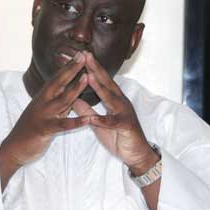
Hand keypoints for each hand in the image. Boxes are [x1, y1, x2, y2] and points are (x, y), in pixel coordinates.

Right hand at [0, 52, 89, 181]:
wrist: (14, 148)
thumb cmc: (30, 130)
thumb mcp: (46, 113)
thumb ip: (59, 103)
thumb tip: (72, 92)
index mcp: (43, 97)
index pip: (57, 78)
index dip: (69, 66)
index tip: (80, 54)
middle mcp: (42, 102)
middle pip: (59, 83)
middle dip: (72, 69)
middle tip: (84, 56)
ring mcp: (43, 115)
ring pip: (62, 100)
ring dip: (76, 88)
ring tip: (88, 78)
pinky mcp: (45, 129)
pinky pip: (62, 125)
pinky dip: (76, 122)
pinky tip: (88, 119)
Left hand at [72, 51, 158, 175]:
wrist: (136, 154)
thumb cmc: (118, 136)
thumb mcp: (99, 122)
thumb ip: (87, 110)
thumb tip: (73, 99)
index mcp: (114, 100)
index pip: (102, 81)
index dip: (92, 68)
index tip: (82, 56)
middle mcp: (121, 102)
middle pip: (107, 83)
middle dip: (96, 69)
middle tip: (86, 55)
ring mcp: (124, 113)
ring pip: (111, 99)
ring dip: (99, 88)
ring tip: (88, 77)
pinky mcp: (126, 127)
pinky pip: (113, 123)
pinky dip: (103, 120)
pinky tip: (92, 118)